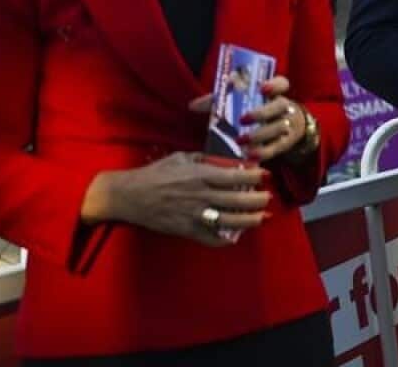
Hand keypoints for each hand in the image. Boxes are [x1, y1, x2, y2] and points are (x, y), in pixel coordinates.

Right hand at [83, 153, 269, 246]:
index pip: (237, 177)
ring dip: (250, 221)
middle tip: (268, 198)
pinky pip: (210, 238)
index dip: (255, 177)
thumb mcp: (181, 158)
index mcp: (202, 175)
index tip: (265, 175)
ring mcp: (195, 215)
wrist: (129, 195)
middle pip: (239, 200)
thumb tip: (224, 161)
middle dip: (259, 200)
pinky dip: (225, 240)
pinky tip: (235, 237)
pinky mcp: (186, 230)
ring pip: (230, 221)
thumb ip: (204, 159)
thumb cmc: (155, 173)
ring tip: (262, 218)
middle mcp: (202, 195)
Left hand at [189, 76, 309, 162]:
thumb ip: (218, 101)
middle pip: (280, 106)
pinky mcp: (284, 144)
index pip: (282, 83)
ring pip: (279, 127)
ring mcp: (286, 126)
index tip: (262, 88)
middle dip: (262, 112)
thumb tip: (192, 105)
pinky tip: (250, 155)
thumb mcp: (237, 102)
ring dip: (260, 134)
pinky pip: (276, 148)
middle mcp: (283, 107)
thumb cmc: (252, 111)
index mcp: (273, 93)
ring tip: (241, 141)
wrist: (277, 131)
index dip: (274, 85)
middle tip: (242, 119)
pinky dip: (263, 152)